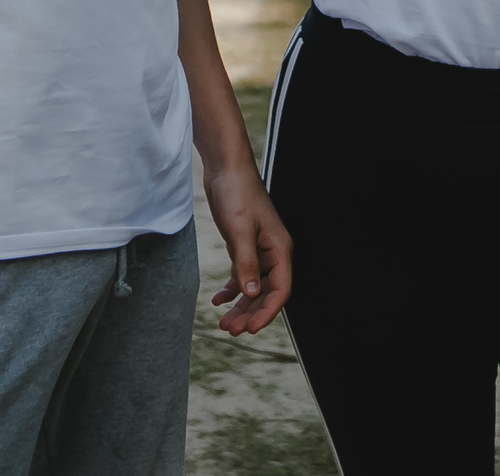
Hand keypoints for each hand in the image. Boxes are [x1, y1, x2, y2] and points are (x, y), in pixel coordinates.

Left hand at [201, 159, 291, 334]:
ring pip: (252, 287)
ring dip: (240, 306)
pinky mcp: (244, 245)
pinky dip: (231, 289)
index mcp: (279, 249)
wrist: (226, 169)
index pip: (280, 290)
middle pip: (265, 293)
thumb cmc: (237, 193)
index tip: (250, 329)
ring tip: (223, 323)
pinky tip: (218, 300)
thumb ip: (246, 262)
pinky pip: (241, 275)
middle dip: (250, 313)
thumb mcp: (240, 229)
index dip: (267, 312)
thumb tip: (251, 293)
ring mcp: (258, 250)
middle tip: (230, 330)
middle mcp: (272, 253)